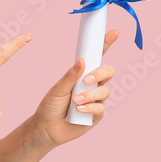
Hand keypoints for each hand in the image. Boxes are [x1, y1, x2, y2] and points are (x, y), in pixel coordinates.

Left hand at [30, 30, 119, 148]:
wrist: (46, 128)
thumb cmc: (50, 106)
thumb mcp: (58, 88)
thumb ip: (70, 76)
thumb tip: (82, 60)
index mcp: (83, 74)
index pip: (97, 57)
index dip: (106, 44)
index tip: (114, 32)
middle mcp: (92, 86)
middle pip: (108, 72)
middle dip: (101, 74)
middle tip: (87, 79)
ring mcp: (96, 100)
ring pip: (105, 91)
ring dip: (90, 95)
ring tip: (75, 101)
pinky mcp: (97, 115)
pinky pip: (100, 108)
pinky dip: (90, 108)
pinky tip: (79, 110)